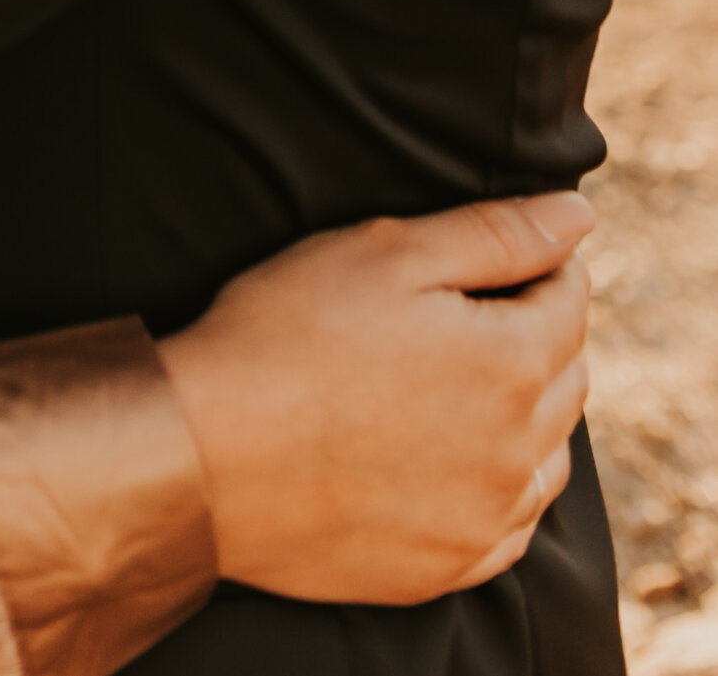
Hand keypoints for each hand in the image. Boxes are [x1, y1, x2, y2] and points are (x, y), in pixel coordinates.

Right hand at [157, 191, 590, 602]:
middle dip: (537, 330)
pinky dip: (502, 486)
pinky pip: (512, 526)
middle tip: (471, 305)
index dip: (542, 260)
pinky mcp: (446, 567)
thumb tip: (578, 217)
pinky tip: (456, 459)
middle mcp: (518, 452)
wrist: (207, 457)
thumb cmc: (286, 337)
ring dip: (528, 411)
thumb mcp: (384, 255)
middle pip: (567, 376)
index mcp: (511, 363)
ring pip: (548, 456)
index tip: (501, 249)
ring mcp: (485, 520)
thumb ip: (494, 234)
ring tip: (461, 378)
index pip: (568, 298)